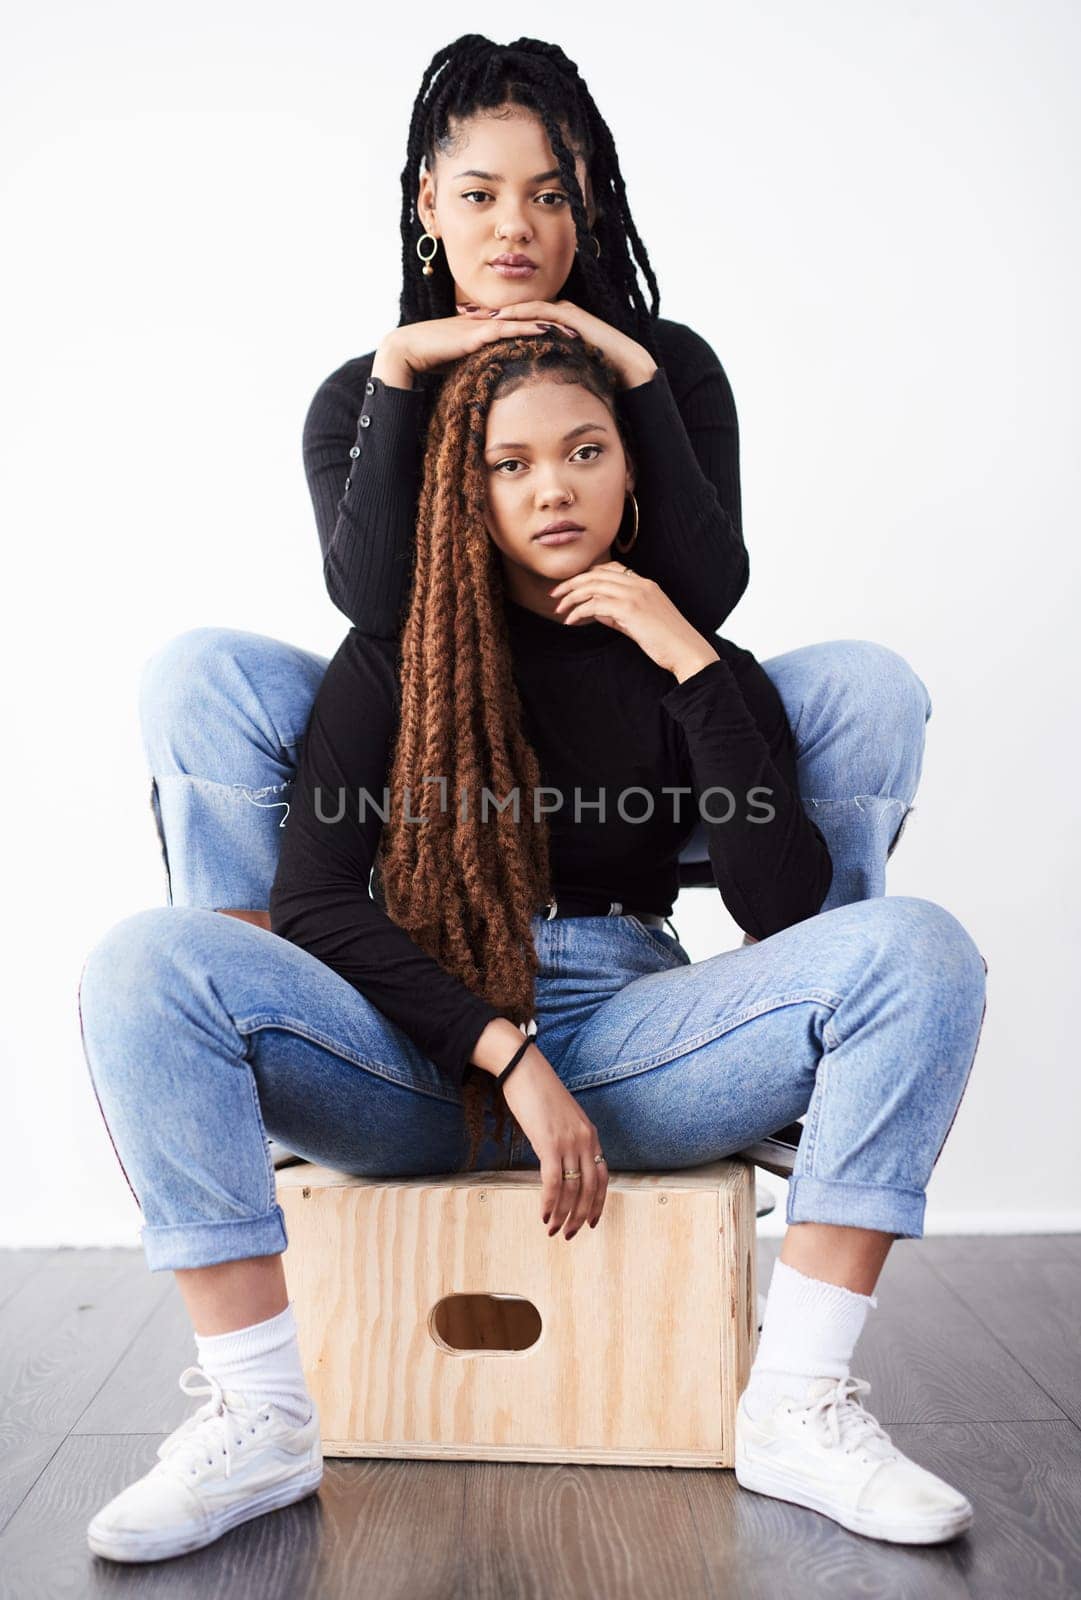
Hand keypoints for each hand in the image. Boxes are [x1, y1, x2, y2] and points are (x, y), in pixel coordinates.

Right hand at [372, 309, 567, 387]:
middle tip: (582, 331)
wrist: (404, 351)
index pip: (519, 327)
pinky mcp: (474, 333)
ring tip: (572, 330)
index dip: (543, 330)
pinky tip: (545, 329)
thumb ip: (477, 372)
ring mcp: (480, 325)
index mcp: (483, 330)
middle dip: (554, 325)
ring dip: (547, 324)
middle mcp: (485, 323)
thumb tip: (489, 390)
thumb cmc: (428, 362)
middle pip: (527, 320)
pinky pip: (506, 328)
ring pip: (521, 321)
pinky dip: (527, 328)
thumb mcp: (460, 367)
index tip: (567, 337)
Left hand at [457, 298, 657, 388]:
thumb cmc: (598, 376)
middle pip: (517, 311)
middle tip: (463, 316)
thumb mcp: (562, 374)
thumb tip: (526, 391)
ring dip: (501, 312)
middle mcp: (557, 315)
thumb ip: (545, 374)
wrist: (627, 370)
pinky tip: (503, 319)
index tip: (468, 330)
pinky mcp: (572, 317)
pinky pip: (542, 312)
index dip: (493, 325)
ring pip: (526, 308)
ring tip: (477, 317)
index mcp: (553, 327)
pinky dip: (521, 314)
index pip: (518, 321)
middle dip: (490, 314)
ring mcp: (565, 313)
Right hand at [497, 1049, 608, 1238]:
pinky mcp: (549, 1143)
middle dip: (581, 1216)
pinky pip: (554, 1182)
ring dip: (563, 1215)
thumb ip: (567, 1138)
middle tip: (569, 1234)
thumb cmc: (538, 1092)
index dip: (598, 1203)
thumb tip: (561, 1162)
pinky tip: (543, 1214)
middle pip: (590, 1189)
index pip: (602, 1177)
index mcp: (590, 1134)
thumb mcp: (561, 1118)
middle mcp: (585, 1140)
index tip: (590, 1222)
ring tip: (552, 1230)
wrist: (523, 1069)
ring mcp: (569, 1142)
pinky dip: (549, 1202)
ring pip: (573, 1190)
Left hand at [550, 562, 720, 680]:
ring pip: (593, 586)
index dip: (587, 575)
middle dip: (572, 583)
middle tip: (555, 595)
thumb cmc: (667, 642)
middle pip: (596, 573)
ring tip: (559, 609)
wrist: (687, 651)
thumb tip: (596, 611)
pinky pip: (595, 604)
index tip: (572, 587)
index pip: (610, 569)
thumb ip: (618, 614)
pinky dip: (579, 611)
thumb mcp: (640, 623)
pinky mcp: (630, 609)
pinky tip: (571, 621)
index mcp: (645, 583)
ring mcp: (635, 594)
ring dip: (571, 597)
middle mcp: (639, 584)